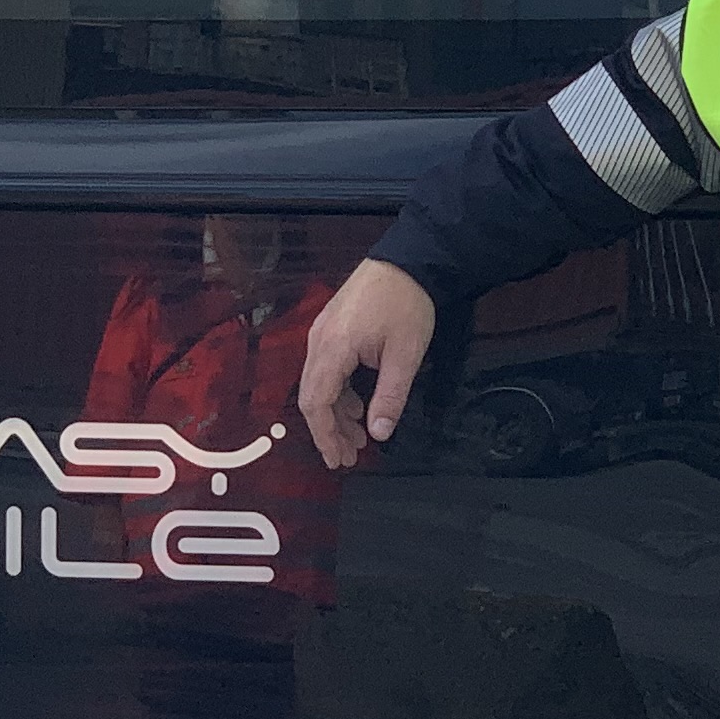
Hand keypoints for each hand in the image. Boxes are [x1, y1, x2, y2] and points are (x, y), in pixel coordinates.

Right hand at [295, 259, 436, 470]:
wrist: (407, 259)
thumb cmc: (406, 301)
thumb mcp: (405, 355)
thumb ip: (390, 397)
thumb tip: (380, 432)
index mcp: (333, 348)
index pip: (317, 404)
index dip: (325, 437)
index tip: (337, 459)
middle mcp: (319, 341)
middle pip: (312, 397)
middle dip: (329, 431)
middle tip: (348, 457)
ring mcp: (322, 333)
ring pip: (318, 385)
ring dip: (335, 414)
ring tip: (357, 438)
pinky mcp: (331, 328)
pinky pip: (325, 369)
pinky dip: (338, 393)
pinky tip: (356, 406)